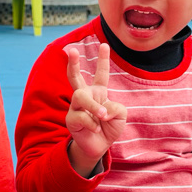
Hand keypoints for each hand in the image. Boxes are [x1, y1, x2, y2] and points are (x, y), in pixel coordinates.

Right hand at [65, 44, 126, 177]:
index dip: (102, 60)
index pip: (101, 74)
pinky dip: (93, 124)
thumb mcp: (120, 115)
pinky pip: (81, 116)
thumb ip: (115, 107)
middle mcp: (85, 97)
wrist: (99, 146)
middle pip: (75, 77)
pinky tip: (96, 129)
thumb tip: (102, 110)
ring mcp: (76, 107)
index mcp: (98, 92)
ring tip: (103, 116)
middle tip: (71, 50)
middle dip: (73, 63)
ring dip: (93, 106)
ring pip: (80, 97)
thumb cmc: (109, 127)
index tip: (104, 45)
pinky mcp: (71, 119)